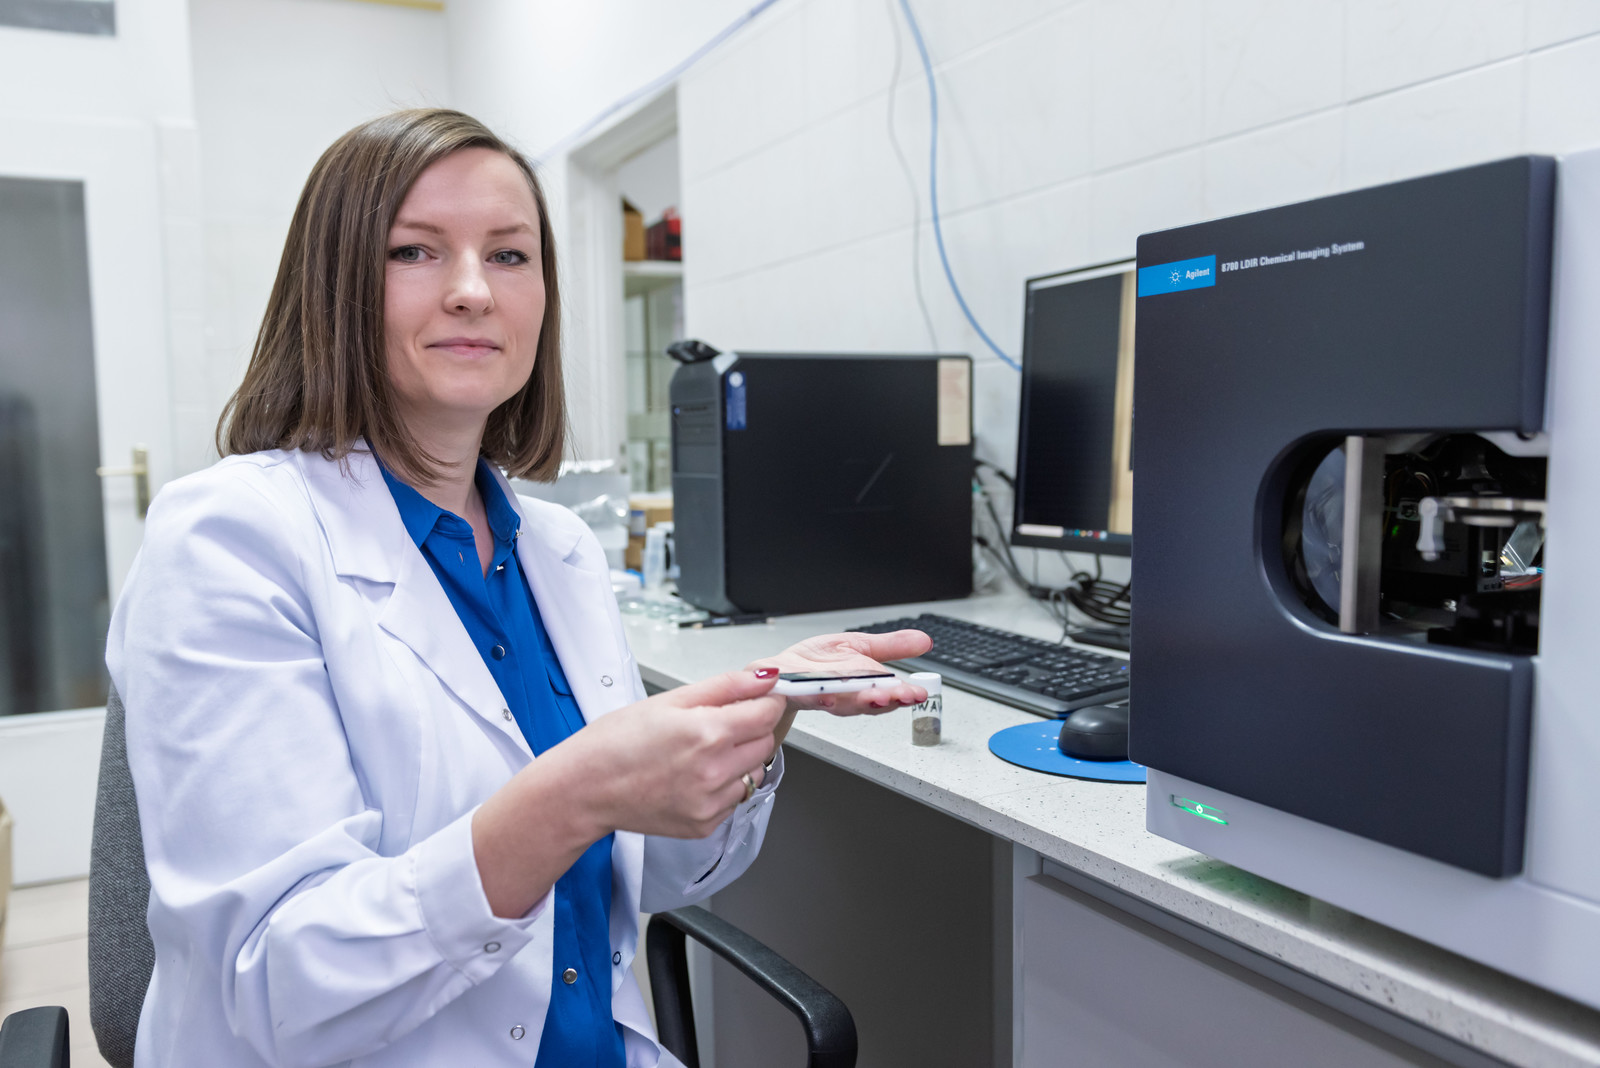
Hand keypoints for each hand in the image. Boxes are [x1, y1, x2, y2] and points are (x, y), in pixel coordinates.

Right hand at [473, 668, 784, 916]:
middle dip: (752, 728)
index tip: (759, 698)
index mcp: (708, 733)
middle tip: (719, 723)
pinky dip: (723, 786)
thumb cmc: (616, 741)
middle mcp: (715, 772)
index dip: (767, 701)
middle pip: (766, 742)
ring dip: (740, 759)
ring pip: (754, 773)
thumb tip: (766, 677)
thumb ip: (725, 686)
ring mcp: (711, 803)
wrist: (584, 788)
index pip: (769, 713)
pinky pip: (734, 799)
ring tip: (701, 752)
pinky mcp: (705, 825)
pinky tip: (692, 776)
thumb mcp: (669, 700)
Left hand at [748, 629, 932, 715]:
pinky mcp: (800, 692)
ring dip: (858, 701)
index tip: (919, 694)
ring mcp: (824, 695)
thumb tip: (925, 641)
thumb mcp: (861, 646)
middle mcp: (846, 695)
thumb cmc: (821, 662)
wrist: (786, 671)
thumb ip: (891, 646)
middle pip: (869, 703)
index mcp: (864, 685)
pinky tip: (829, 696)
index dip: (903, 696)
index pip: (888, 694)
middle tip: (899, 696)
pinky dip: (820, 698)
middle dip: (886, 701)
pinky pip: (810, 698)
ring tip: (872, 695)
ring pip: (844, 703)